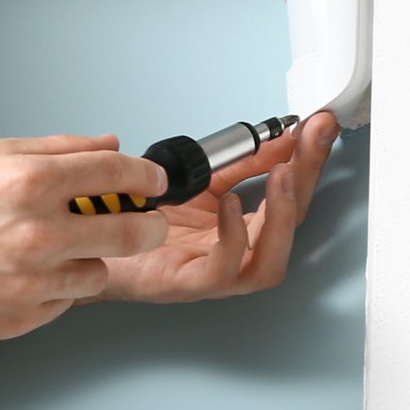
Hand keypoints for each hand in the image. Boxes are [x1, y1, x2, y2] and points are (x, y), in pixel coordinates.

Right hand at [0, 134, 170, 341]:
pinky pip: (65, 301)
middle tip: (144, 219)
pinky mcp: (20, 319)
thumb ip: (58, 150)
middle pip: (134, 232)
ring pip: (100, 272)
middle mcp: (36, 235)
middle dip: (148, 223)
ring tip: (54, 247)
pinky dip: (56, 287)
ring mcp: (30, 283)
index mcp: (29, 183)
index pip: (118, 173)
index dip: (145, 175)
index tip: (151, 179)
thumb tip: (108, 144)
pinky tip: (24, 271)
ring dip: (90, 258)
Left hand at [93, 110, 338, 303]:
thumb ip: (242, 164)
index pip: (289, 196)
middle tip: (310, 139)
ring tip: (283, 176)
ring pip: (267, 263)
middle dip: (305, 179)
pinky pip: (221, 271)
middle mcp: (236, 256)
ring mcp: (212, 275)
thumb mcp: (202, 181)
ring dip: (281, 218)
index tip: (319, 126)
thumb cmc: (144, 221)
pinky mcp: (184, 283)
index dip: (309, 161)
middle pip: (288, 227)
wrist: (90, 244)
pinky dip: (233, 239)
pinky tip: (232, 207)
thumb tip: (282, 136)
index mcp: (243, 231)